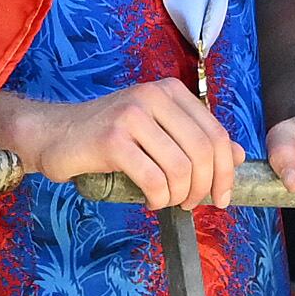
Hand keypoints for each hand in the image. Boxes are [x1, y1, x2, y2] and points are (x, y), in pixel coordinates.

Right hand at [0, 81, 244, 211]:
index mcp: (169, 91)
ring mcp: (131, 115)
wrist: (56, 133)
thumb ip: (195, 138)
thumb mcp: (157, 130)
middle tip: (191, 204)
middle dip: (204, 188)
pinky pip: (154, 180)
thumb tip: (238, 155)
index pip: (216, 134)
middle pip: (203, 152)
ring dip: (179, 196)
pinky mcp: (112, 139)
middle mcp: (152, 96)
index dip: (226, 172)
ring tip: (167, 201)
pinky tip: (149, 200)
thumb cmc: (109, 134)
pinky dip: (158, 199)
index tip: (221, 197)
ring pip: (181, 168)